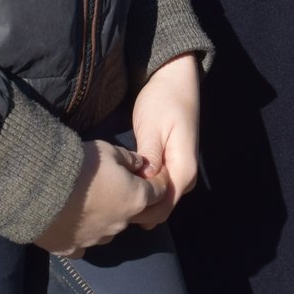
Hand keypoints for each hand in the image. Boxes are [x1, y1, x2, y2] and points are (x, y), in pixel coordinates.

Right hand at [35, 138, 162, 255]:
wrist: (40, 188)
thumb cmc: (81, 165)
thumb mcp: (109, 150)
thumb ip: (130, 159)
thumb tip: (140, 164)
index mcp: (136, 199)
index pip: (159, 192)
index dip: (157, 182)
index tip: (153, 175)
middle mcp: (121, 224)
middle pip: (133, 212)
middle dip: (129, 199)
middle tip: (114, 185)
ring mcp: (97, 240)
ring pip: (108, 229)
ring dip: (105, 217)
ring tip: (87, 201)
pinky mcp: (73, 249)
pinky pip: (83, 243)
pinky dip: (81, 233)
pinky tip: (71, 221)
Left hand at [127, 54, 201, 229]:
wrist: (175, 80)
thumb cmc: (163, 99)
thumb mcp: (152, 125)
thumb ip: (150, 155)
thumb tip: (144, 181)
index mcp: (184, 168)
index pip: (164, 206)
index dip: (140, 213)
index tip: (114, 210)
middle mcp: (186, 175)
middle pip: (162, 207)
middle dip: (138, 211)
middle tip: (107, 206)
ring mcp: (180, 171)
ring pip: (160, 199)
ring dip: (140, 201)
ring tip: (112, 197)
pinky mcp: (173, 165)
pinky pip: (159, 187)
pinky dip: (143, 190)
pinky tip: (123, 186)